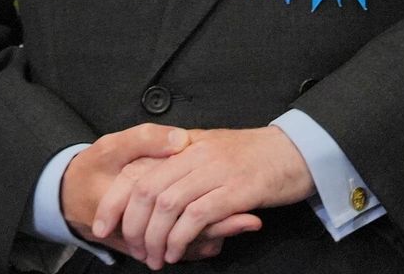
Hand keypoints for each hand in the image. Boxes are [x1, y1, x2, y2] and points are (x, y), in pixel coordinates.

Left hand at [94, 126, 312, 268]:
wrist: (301, 149)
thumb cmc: (259, 156)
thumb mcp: (215, 151)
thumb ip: (185, 166)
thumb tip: (153, 193)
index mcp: (187, 145)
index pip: (136, 172)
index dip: (113, 202)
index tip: (102, 227)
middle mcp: (197, 154)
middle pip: (145, 191)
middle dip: (132, 227)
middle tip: (135, 251)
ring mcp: (217, 170)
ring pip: (167, 206)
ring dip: (156, 239)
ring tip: (157, 258)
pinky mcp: (237, 189)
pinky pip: (197, 216)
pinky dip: (181, 238)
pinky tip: (178, 251)